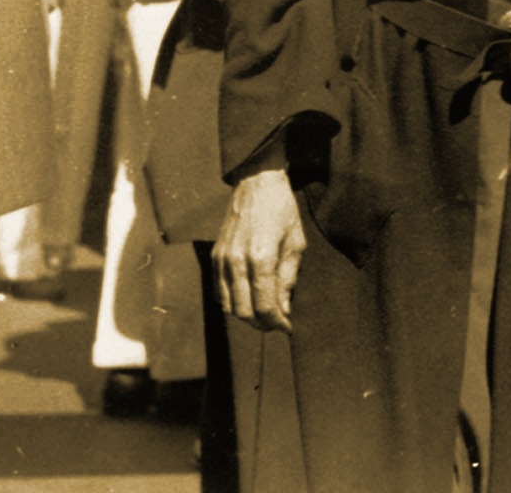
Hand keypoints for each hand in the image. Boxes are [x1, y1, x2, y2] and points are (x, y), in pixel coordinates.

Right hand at [214, 167, 304, 331]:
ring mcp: (222, 259)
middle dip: (262, 324)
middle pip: (244, 312)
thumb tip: (284, 309)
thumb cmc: (282, 210)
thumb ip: (288, 279)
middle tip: (277, 323)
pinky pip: (219, 291)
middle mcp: (237, 261)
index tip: (287, 327)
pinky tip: (248, 300)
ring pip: (229, 306)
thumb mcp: (295, 243)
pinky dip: (232, 303)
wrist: (257, 182)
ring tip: (264, 314)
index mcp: (260, 257)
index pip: (264, 306)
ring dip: (247, 316)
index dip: (277, 322)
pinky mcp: (215, 256)